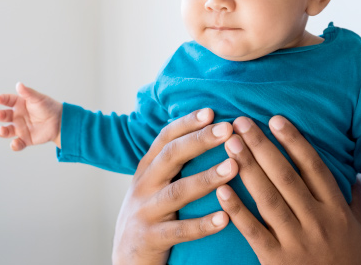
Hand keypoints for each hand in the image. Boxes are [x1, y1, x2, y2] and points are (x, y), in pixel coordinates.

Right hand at [0, 82, 62, 149]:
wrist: (61, 122)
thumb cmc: (49, 107)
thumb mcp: (39, 99)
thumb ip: (28, 93)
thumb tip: (19, 84)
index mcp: (20, 104)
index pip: (7, 100)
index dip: (1, 99)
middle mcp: (17, 116)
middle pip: (3, 116)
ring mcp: (20, 128)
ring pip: (6, 131)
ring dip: (1, 131)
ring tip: (2, 130)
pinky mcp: (25, 139)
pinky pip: (17, 144)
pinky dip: (14, 145)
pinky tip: (15, 143)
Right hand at [112, 108, 237, 264]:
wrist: (126, 258)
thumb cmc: (152, 213)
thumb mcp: (156, 184)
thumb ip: (175, 162)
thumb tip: (209, 130)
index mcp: (148, 168)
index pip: (166, 138)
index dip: (187, 123)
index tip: (212, 111)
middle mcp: (144, 186)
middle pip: (171, 157)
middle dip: (200, 141)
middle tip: (228, 129)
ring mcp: (145, 212)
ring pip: (177, 192)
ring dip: (207, 178)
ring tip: (234, 167)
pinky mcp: (150, 239)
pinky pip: (179, 231)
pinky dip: (203, 225)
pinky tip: (225, 218)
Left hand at [216, 116, 360, 264]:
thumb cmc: (348, 264)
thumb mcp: (359, 231)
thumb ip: (355, 202)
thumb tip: (356, 176)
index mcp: (336, 209)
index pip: (313, 167)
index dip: (294, 141)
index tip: (275, 119)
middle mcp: (317, 220)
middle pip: (286, 176)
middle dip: (262, 146)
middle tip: (241, 122)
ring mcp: (296, 240)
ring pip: (269, 198)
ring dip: (247, 168)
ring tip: (230, 144)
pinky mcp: (276, 260)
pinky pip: (254, 231)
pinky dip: (237, 210)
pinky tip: (221, 189)